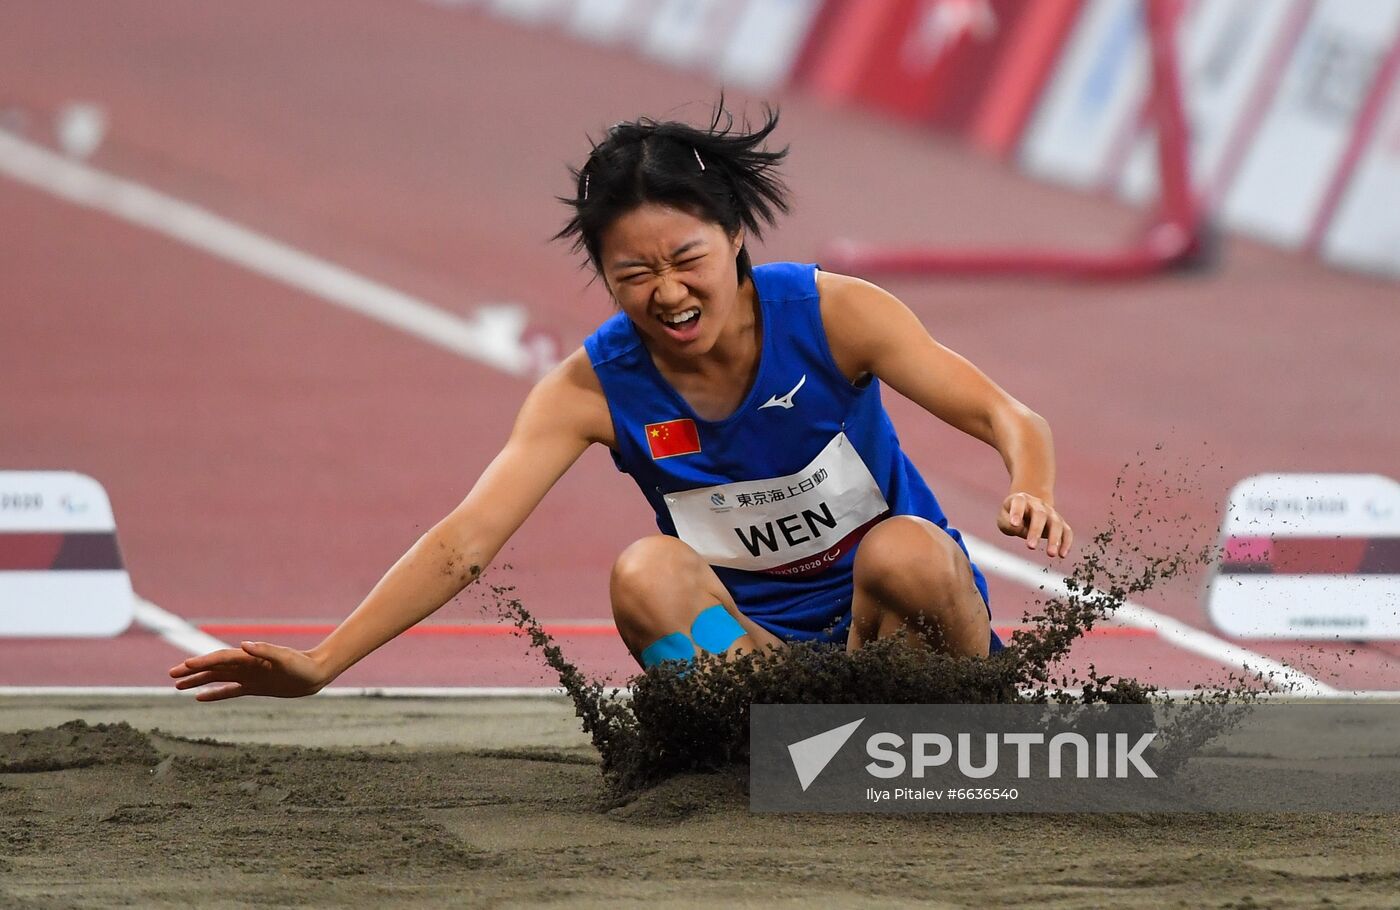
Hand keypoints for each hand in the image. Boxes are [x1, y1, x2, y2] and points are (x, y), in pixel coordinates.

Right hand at [168, 641, 329, 701]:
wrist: (316, 674)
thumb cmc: (302, 665)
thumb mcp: (285, 658)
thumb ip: (265, 650)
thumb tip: (244, 644)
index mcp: (250, 657)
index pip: (220, 658)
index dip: (202, 662)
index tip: (184, 665)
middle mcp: (246, 665)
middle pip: (213, 667)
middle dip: (192, 670)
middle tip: (171, 675)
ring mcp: (249, 676)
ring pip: (217, 678)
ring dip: (198, 681)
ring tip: (177, 686)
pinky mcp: (255, 687)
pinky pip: (230, 691)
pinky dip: (215, 693)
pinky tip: (199, 697)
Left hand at [998, 492, 1071, 556]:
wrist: (1028, 508)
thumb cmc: (1012, 515)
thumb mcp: (1004, 518)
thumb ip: (1007, 524)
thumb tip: (1019, 529)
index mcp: (1021, 499)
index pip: (1019, 502)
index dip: (1017, 512)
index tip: (1014, 524)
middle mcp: (1038, 504)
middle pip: (1040, 514)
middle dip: (1036, 531)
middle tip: (1030, 546)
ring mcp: (1051, 513)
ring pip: (1056, 523)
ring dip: (1054, 539)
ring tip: (1050, 554)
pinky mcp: (1060, 523)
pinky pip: (1066, 531)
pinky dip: (1066, 543)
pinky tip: (1062, 555)